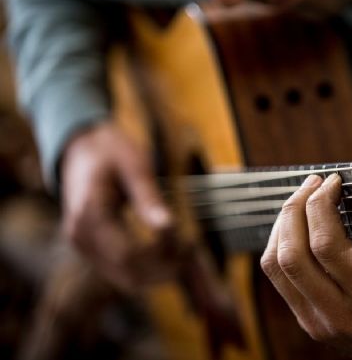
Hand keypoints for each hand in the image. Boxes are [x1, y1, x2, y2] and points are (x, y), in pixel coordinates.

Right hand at [60, 122, 182, 291]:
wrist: (81, 150)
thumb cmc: (110, 152)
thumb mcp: (134, 165)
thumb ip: (149, 196)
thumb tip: (168, 226)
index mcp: (89, 214)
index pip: (128, 253)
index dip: (162, 253)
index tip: (189, 241)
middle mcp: (80, 237)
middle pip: (128, 273)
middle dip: (164, 268)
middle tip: (193, 250)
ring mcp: (83, 246)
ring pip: (126, 279)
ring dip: (158, 272)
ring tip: (186, 252)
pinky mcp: (92, 250)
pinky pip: (122, 272)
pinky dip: (148, 269)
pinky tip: (169, 252)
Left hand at [260, 174, 351, 359]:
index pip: (327, 247)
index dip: (321, 205)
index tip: (333, 181)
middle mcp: (341, 316)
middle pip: (291, 256)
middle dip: (296, 209)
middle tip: (313, 183)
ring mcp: (320, 323)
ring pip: (276, 268)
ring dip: (283, 226)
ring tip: (302, 201)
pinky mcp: (311, 323)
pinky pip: (281, 280)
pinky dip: (283, 246)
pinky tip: (299, 227)